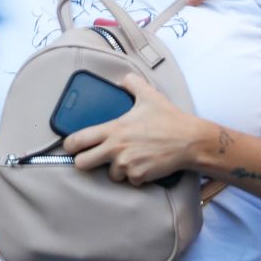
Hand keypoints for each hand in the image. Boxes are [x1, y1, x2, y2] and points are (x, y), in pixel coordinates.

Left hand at [61, 72, 205, 185]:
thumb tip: (122, 80)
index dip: (70, 145)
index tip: (71, 146)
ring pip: (110, 174)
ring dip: (118, 169)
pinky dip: (136, 176)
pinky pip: (130, 181)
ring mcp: (126, 164)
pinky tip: (145, 164)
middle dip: (85, 162)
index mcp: (113, 129)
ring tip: (131, 157)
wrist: (190, 141)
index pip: (78, 140)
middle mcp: (116, 148)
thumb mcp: (149, 95)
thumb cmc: (169, 119)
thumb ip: (132, 83)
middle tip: (94, 157)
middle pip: (82, 164)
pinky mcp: (139, 176)